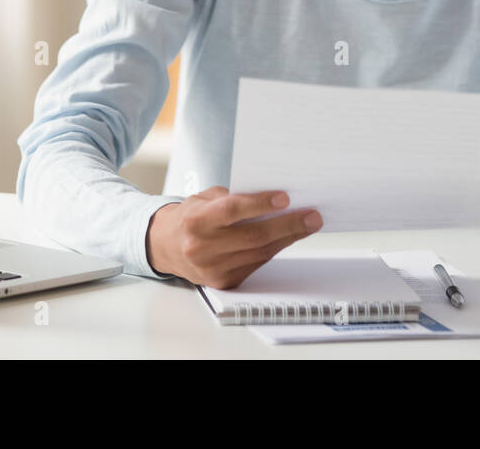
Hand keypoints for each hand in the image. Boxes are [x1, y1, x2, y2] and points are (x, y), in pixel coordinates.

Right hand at [146, 186, 321, 288]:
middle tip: (312, 216)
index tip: (285, 198)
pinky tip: (290, 237)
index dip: (259, 204)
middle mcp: (202, 247)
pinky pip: (257, 264)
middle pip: (253, 236)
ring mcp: (213, 268)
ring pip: (260, 253)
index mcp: (195, 221)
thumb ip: (233, 196)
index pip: (231, 211)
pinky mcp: (224, 281)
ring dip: (289, 238)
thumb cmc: (192, 217)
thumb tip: (273, 198)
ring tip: (309, 224)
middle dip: (288, 225)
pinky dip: (276, 248)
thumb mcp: (204, 198)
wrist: (167, 247)